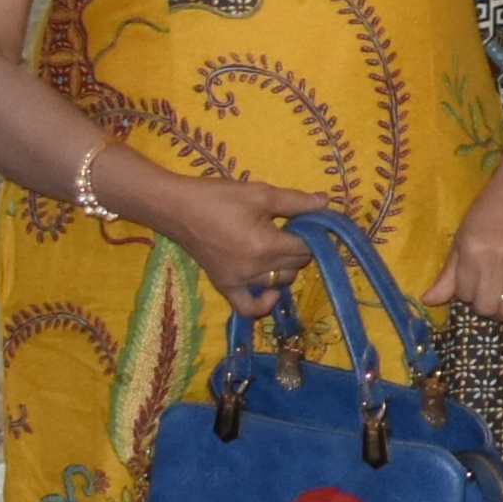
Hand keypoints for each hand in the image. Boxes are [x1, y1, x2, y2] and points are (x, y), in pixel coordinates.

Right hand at [143, 168, 328, 311]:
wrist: (177, 208)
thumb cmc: (218, 197)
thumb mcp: (260, 193)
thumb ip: (296, 202)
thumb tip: (326, 203)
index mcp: (265, 245)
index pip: (305, 248)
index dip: (312, 235)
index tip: (309, 222)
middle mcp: (255, 269)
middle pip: (296, 265)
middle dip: (300, 248)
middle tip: (290, 229)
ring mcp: (239, 281)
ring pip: (280, 282)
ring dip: (286, 267)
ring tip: (276, 247)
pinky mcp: (225, 286)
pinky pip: (249, 307)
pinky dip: (263, 304)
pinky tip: (271, 291)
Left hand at [438, 153, 502, 329]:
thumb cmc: (492, 203)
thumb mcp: (463, 234)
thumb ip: (449, 272)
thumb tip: (429, 300)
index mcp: (474, 251)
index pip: (464, 294)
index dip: (463, 292)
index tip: (467, 280)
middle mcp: (498, 261)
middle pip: (487, 308)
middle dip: (482, 304)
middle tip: (482, 289)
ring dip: (502, 307)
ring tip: (499, 293)